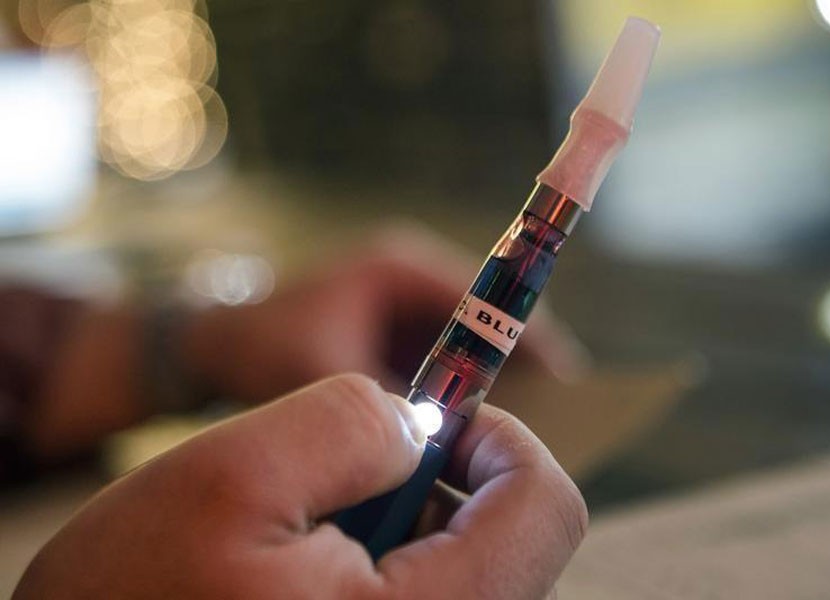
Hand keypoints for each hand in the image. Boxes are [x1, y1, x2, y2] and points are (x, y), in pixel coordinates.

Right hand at [15, 374, 587, 598]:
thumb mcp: (233, 476)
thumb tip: (418, 424)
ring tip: (307, 538)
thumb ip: (350, 422)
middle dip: (441, 485)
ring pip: (468, 574)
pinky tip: (306, 574)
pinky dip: (385, 566)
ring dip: (406, 527)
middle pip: (512, 544)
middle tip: (353, 476)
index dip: (501, 438)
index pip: (544, 507)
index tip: (440, 420)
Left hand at [182, 223, 589, 401]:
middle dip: (512, 367)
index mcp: (401, 269)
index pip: (490, 296)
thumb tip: (453, 436)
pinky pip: (436, 362)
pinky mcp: (384, 332)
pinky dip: (451, 393)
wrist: (210, 344)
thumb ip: (396, 403)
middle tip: (542, 418)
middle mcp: (406, 279)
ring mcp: (395, 305)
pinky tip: (458, 434)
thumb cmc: (265, 348)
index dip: (530, 334)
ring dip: (482, 383)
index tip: (566, 378)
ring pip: (462, 346)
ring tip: (507, 431)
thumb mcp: (336, 377)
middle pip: (484, 321)